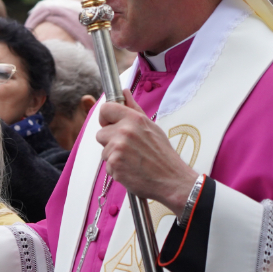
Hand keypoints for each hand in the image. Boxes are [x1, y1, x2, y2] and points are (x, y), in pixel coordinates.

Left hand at [95, 90, 196, 212]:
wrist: (172, 180)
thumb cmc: (163, 154)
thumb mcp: (151, 127)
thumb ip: (134, 109)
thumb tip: (124, 91)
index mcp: (133, 119)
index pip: (105, 109)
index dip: (106, 118)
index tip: (111, 125)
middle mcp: (124, 131)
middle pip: (100, 133)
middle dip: (110, 141)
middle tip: (128, 149)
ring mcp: (118, 148)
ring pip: (104, 151)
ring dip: (114, 156)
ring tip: (132, 160)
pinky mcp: (115, 165)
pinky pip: (107, 166)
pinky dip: (116, 169)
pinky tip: (131, 170)